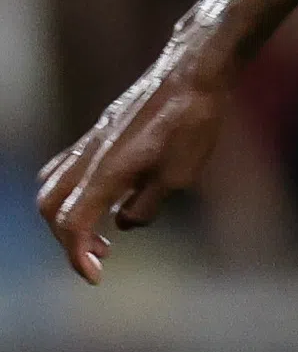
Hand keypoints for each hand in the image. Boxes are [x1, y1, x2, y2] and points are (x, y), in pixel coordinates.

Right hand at [35, 52, 233, 283]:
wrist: (192, 75)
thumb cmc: (192, 124)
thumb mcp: (179, 176)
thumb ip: (146, 206)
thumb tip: (123, 223)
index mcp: (105, 172)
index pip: (72, 223)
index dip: (76, 255)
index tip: (95, 277)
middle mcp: (88, 157)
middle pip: (50, 208)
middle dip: (68, 240)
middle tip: (100, 259)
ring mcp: (88, 143)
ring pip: (53, 187)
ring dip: (68, 218)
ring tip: (103, 237)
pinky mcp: (97, 135)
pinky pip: (67, 169)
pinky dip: (74, 195)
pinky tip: (108, 200)